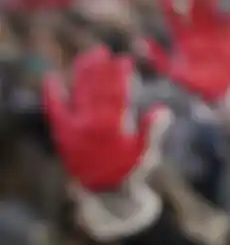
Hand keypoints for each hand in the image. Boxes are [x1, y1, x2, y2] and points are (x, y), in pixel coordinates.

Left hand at [43, 47, 170, 192]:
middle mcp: (90, 125)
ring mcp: (74, 128)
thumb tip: (163, 110)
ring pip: (76, 94)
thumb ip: (153, 130)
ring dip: (81, 74)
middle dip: (99, 69)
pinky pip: (55, 110)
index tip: (123, 60)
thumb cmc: (130, 172)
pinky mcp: (62, 134)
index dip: (119, 75)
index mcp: (112, 128)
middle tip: (103, 51)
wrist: (105, 193)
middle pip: (94, 89)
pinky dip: (53, 94)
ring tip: (87, 57)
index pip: (115, 94)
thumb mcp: (146, 153)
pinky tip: (52, 79)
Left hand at [148, 0, 229, 102]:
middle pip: (194, 10)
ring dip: (210, 3)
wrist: (214, 93)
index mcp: (182, 39)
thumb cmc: (192, 83)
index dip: (167, 4)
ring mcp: (214, 37)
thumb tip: (142, 42)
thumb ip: (158, 57)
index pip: (173, 18)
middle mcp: (198, 34)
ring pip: (211, 15)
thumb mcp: (171, 71)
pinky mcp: (229, 44)